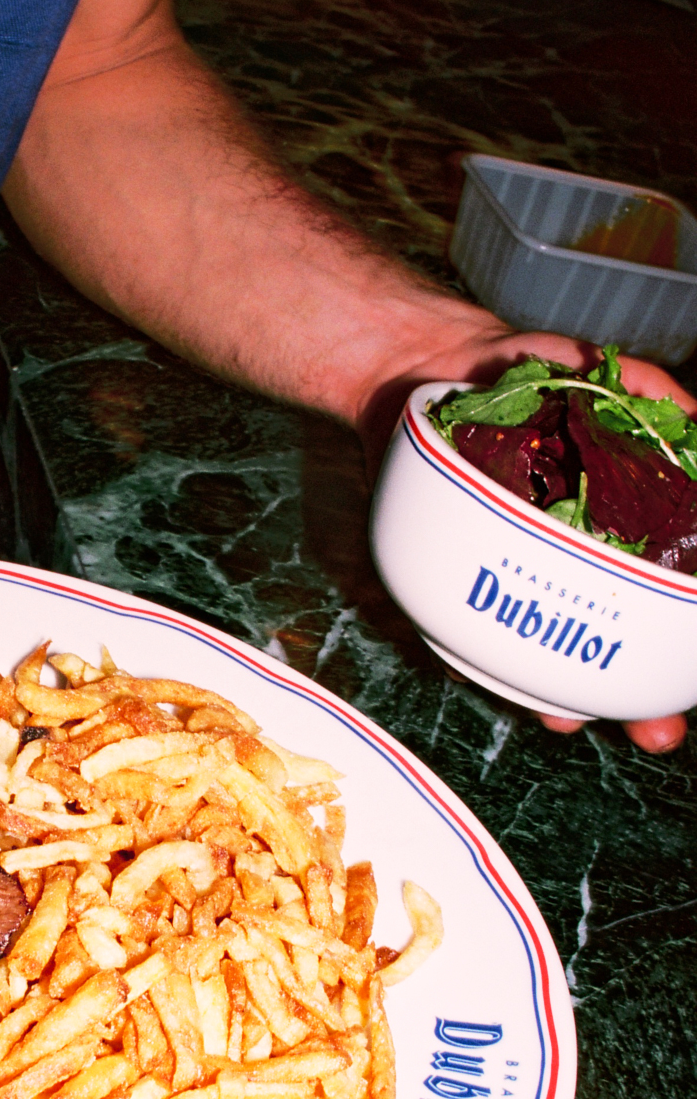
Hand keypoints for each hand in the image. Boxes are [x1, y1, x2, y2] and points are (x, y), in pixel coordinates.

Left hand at [359, 330, 694, 755]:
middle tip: (656, 732)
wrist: (429, 366)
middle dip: (639, 700)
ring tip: (571, 720)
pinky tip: (491, 677)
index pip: (662, 598)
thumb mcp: (610, 376)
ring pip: (545, 654)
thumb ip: (659, 398)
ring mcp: (516, 575)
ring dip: (564, 697)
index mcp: (620, 528)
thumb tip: (696, 424)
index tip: (685, 687)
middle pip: (615, 645)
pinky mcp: (456, 579)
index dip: (680, 647)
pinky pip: (469, 636)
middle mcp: (573, 561)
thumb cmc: (531, 372)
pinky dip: (480, 662)